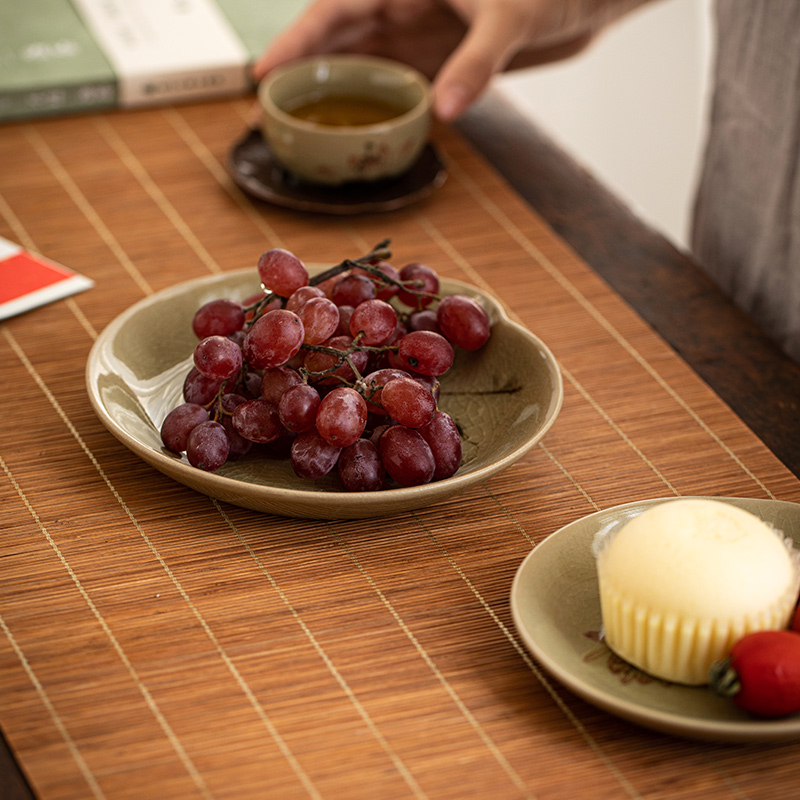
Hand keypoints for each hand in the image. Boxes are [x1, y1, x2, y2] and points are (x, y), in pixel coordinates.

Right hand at [252, 0, 652, 120]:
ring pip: (364, 63)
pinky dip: (379, 105)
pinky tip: (364, 129)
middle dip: (305, 73)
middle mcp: (405, 4)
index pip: (336, 8)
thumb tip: (443, 113)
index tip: (261, 74)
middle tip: (272, 114)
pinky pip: (398, 82)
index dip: (295, 40)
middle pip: (339, 39)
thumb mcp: (512, 16)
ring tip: (305, 127)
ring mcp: (422, 31)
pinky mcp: (443, 56)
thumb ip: (477, 63)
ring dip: (337, 92)